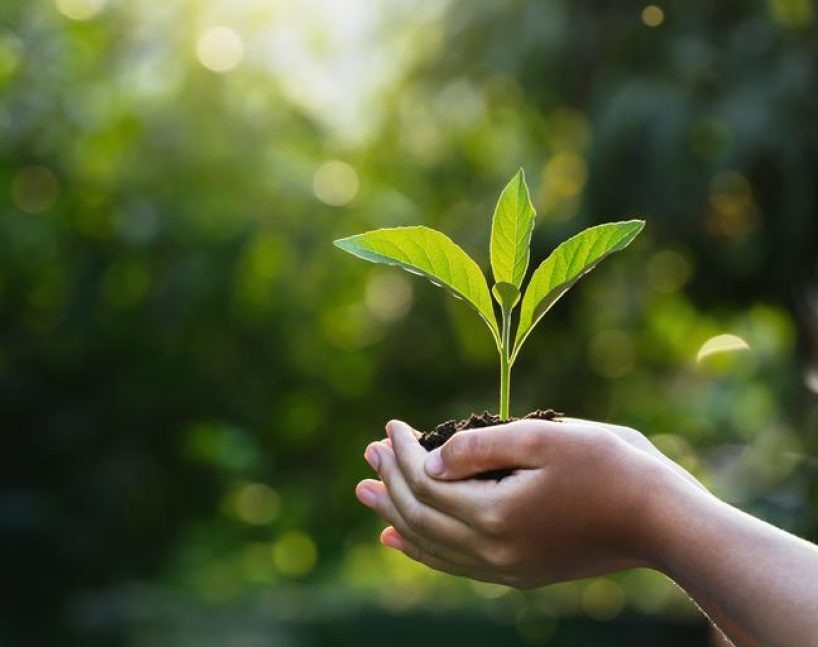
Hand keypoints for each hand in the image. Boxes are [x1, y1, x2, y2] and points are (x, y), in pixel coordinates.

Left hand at [355, 418, 703, 587]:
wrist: (663, 522)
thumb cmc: (610, 467)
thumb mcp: (543, 438)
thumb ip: (479, 448)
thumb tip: (429, 460)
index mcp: (495, 515)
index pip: (425, 482)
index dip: (401, 452)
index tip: (391, 425)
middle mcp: (493, 553)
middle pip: (419, 515)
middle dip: (389, 480)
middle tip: (367, 452)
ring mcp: (505, 569)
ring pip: (429, 544)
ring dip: (394, 514)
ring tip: (366, 494)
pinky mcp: (518, 573)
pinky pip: (452, 564)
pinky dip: (420, 548)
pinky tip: (399, 539)